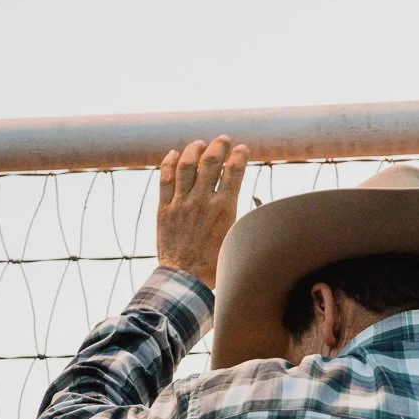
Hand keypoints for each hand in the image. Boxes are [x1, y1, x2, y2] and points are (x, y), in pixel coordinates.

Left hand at [157, 135, 248, 288]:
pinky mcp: (164, 209)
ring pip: (186, 166)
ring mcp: (181, 204)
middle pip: (210, 162)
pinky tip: (174, 154)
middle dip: (218, 146)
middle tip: (223, 140)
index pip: (234, 171)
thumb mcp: (237, 240)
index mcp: (224, 209)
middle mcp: (202, 201)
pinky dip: (169, 163)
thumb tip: (254, 202)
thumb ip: (244, 217)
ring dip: (194, 150)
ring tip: (199, 143)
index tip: (242, 149)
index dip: (239, 156)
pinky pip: (165, 179)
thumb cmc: (215, 264)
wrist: (185, 278)